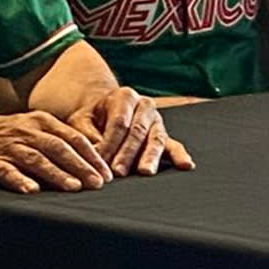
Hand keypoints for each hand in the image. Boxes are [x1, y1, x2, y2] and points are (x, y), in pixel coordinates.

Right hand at [0, 112, 112, 193]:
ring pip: (36, 159)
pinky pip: (5, 171)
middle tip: (98, 183)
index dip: (92, 155)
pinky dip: (19, 180)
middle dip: (81, 166)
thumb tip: (92, 162)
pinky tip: (31, 190)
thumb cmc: (5, 136)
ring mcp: (7, 145)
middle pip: (59, 148)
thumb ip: (59, 141)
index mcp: (41, 122)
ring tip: (74, 187)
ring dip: (56, 174)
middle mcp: (26, 131)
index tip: (108, 173)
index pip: (73, 137)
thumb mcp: (33, 130)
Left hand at [65, 86, 191, 177]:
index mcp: (125, 96)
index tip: (100, 160)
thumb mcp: (81, 120)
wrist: (106, 112)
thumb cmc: (91, 119)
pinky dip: (180, 156)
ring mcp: (157, 121)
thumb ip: (86, 134)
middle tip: (118, 171)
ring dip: (150, 157)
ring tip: (145, 171)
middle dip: (127, 153)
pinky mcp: (164, 136)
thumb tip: (94, 154)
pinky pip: (173, 145)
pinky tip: (186, 165)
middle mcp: (145, 106)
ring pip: (155, 139)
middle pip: (137, 131)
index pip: (119, 122)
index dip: (110, 142)